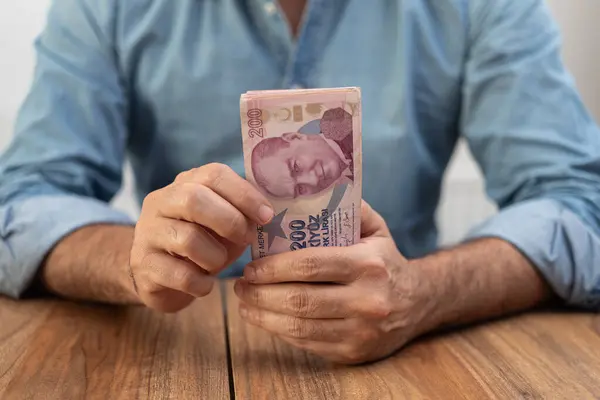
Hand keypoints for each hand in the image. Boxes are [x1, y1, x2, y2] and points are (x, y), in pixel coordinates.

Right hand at [130, 163, 273, 312]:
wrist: (158, 276)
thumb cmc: (202, 244)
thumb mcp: (223, 223)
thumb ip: (242, 213)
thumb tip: (270, 214)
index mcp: (185, 183)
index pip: (214, 174)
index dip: (244, 194)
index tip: (267, 215)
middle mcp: (161, 202)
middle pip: (194, 199)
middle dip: (230, 221)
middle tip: (247, 239)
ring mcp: (147, 232)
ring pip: (188, 239)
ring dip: (216, 257)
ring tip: (218, 264)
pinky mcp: (143, 264)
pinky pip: (180, 275)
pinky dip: (202, 283)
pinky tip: (205, 285)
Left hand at [234, 201, 436, 363]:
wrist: (419, 303)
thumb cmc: (386, 260)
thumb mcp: (375, 228)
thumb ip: (347, 207)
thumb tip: (304, 192)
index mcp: (368, 265)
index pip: (309, 265)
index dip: (273, 267)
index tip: (251, 266)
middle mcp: (366, 300)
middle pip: (299, 300)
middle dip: (261, 293)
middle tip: (240, 284)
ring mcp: (360, 331)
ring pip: (299, 326)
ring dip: (263, 315)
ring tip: (245, 302)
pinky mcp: (352, 352)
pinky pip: (306, 343)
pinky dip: (279, 331)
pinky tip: (265, 319)